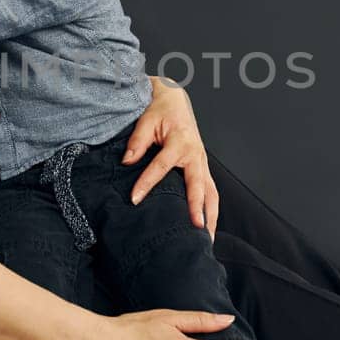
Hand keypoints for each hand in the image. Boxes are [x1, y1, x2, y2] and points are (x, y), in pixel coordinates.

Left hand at [123, 79, 219, 236]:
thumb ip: (137, 141)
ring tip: (207, 239)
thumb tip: (127, 161)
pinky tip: (207, 228)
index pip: (161, 166)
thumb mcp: (146, 120)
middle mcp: (195, 155)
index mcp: (180, 142)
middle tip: (195, 227)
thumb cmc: (161, 111)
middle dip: (197, 207)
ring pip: (211, 193)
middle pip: (199, 185)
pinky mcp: (203, 169)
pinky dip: (211, 210)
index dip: (147, 183)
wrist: (176, 100)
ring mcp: (202, 163)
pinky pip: (211, 192)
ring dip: (211, 215)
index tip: (135, 199)